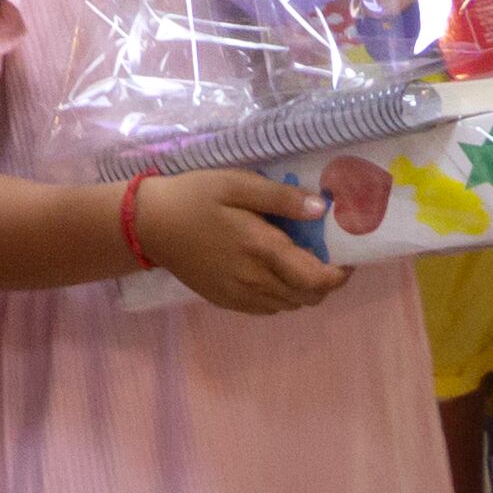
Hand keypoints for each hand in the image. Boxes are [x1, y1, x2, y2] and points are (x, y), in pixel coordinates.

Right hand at [137, 170, 345, 313]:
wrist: (147, 224)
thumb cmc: (194, 197)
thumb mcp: (236, 184)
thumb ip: (280, 198)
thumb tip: (321, 209)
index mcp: (262, 249)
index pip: (318, 280)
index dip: (340, 274)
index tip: (346, 257)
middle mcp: (254, 280)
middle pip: (309, 298)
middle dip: (325, 282)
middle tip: (324, 257)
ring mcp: (239, 295)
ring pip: (290, 306)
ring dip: (303, 290)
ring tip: (298, 264)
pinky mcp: (225, 301)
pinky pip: (267, 309)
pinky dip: (280, 296)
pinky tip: (271, 274)